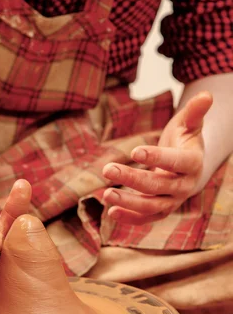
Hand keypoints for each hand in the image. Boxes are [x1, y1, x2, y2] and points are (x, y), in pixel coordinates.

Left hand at [102, 92, 212, 224]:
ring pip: (151, 206)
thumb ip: (195, 112)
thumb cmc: (185, 140)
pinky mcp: (162, 211)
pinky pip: (146, 219)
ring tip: (105, 194)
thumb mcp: (188, 124)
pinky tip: (111, 212)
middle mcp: (185, 186)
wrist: (188, 167)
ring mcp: (174, 201)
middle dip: (132, 178)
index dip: (157, 157)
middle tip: (107, 169)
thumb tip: (207, 95)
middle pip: (158, 186)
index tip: (134, 151)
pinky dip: (130, 218)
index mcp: (193, 163)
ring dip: (128, 202)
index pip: (176, 162)